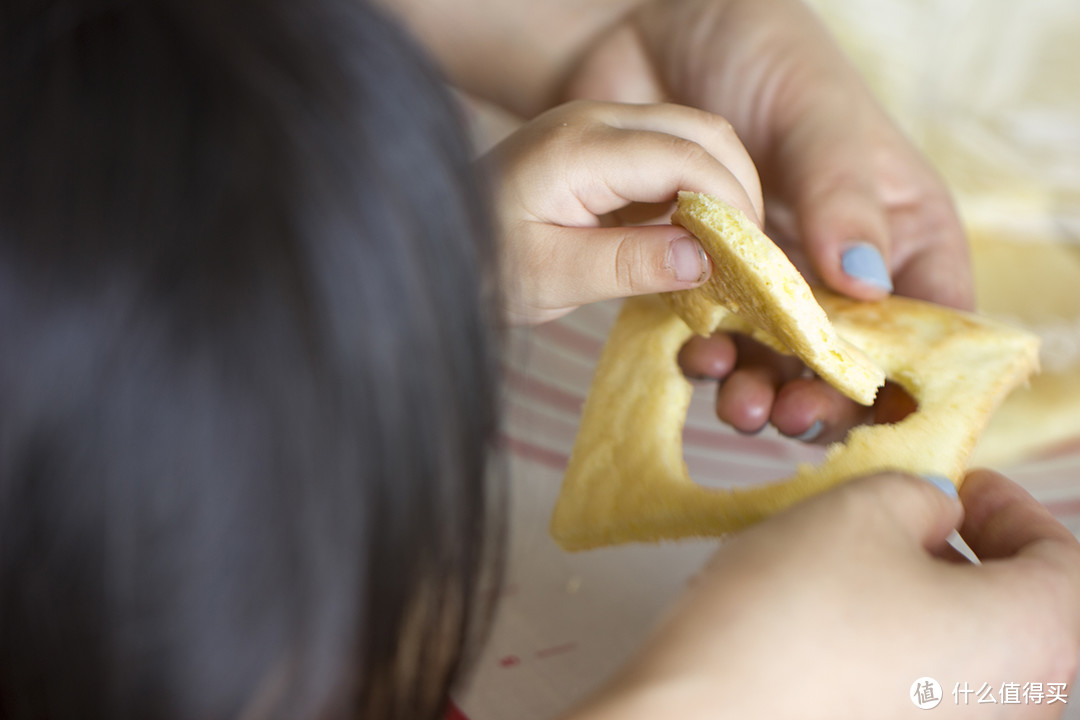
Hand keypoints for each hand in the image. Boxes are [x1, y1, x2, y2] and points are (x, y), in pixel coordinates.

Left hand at [485, 99, 762, 324]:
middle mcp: (593, 120)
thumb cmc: (483, 265)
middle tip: (749, 256)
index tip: (751, 261)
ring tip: (726, 250)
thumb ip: (628, 265)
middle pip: (701, 132)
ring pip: (691, 135)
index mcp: (579, 150)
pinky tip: (692, 236)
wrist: (432, 243)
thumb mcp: (552, 277)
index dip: (732, 207)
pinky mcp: (599, 144)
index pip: (685, 159)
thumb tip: (706, 258)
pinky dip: (694, 188)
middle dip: (738, 190)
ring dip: (720, 187)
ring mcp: (596, 125)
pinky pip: (667, 151)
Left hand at [564, 0, 971, 439]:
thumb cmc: (759, 52)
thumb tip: (867, 287)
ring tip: (738, 401)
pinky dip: (709, 356)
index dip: (909, 373)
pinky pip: (714, 333)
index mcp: (895, 222)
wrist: (645, 32)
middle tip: (789, 412)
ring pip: (778, 357)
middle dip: (822, 392)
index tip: (873, 409)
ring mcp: (768, 271)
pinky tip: (695, 360)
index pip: (927, 316)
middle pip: (847, 355)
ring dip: (761, 387)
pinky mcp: (704, 272)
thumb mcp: (816, 112)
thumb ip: (843, 195)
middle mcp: (834, 258)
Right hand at [565, 470, 1079, 719]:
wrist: (706, 718)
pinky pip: (928, 692)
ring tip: (860, 566)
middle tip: (906, 517)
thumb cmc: (794, 613)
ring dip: (933, 599)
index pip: (1064, 559)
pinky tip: (836, 625)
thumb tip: (935, 513)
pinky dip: (902, 648)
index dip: (1012, 508)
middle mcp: (1020, 707)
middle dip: (968, 554)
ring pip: (973, 655)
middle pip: (1021, 613)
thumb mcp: (861, 509)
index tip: (961, 485)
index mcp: (1034, 638)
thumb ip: (921, 495)